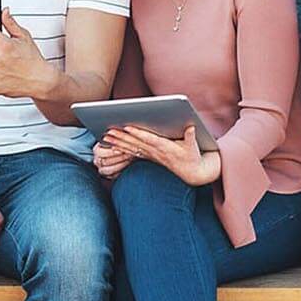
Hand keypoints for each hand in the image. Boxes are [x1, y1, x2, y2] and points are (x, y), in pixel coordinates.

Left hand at [102, 125, 220, 186]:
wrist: (192, 173)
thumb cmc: (192, 157)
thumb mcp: (194, 147)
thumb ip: (191, 137)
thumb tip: (191, 127)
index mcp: (166, 148)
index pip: (149, 139)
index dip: (138, 133)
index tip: (127, 127)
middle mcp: (156, 152)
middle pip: (136, 143)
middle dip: (122, 137)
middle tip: (109, 131)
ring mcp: (152, 155)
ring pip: (132, 148)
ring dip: (118, 143)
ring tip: (106, 136)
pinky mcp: (150, 157)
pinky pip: (133, 152)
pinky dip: (122, 148)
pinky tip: (112, 145)